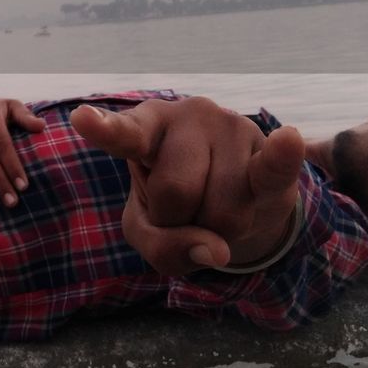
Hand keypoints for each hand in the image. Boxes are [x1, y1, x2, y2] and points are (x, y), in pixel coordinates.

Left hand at [70, 97, 303, 274]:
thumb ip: (162, 247)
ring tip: (217, 207)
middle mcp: (187, 116)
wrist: (234, 194)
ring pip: (224, 211)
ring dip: (221, 231)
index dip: (103, 129)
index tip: (80, 118)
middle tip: (186, 211)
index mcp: (145, 128)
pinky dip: (281, 158)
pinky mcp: (269, 148)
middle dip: (181, 223)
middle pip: (177, 194)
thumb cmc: (177, 205)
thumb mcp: (149, 231)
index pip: (124, 132)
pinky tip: (287, 139)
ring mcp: (230, 126)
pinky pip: (275, 164)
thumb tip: (215, 251)